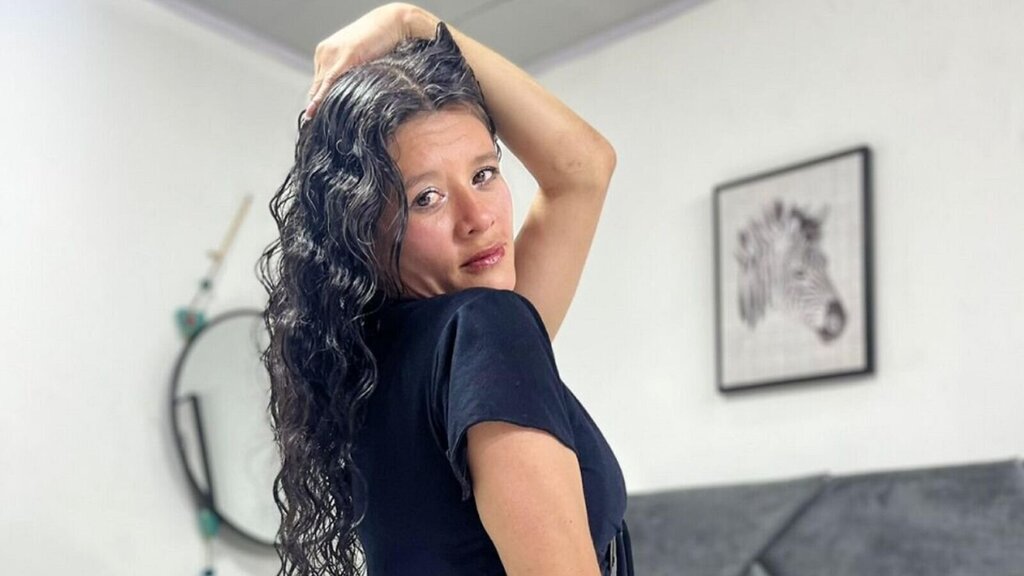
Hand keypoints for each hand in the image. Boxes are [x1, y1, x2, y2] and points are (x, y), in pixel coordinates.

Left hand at [304, 3, 416, 119]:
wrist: (395, 22)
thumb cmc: (383, 40)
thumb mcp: (361, 59)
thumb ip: (351, 74)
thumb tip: (349, 97)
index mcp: (326, 52)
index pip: (319, 82)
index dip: (318, 100)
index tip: (316, 117)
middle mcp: (325, 52)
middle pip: (317, 86)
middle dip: (317, 105)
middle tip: (315, 125)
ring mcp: (333, 53)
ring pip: (321, 86)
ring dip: (319, 105)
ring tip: (316, 124)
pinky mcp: (345, 56)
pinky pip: (330, 81)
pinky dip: (322, 96)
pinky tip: (316, 110)